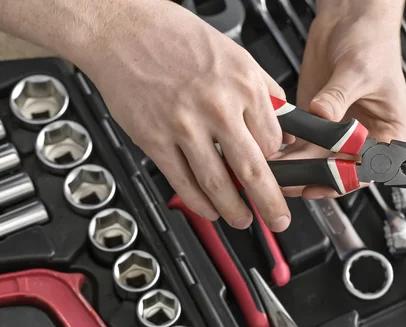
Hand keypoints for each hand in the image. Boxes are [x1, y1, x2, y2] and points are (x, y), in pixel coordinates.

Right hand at [80, 0, 291, 231]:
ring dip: (234, 210)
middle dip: (271, 203)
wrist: (122, 28)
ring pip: (218, 183)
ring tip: (243, 219)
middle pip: (254, 170)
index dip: (279, 163)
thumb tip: (283, 124)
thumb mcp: (235, 55)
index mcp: (244, 85)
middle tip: (279, 219)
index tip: (279, 173)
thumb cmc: (175, 37)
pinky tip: (209, 210)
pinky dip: (199, 203)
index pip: (273, 141)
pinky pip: (182, 182)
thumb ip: (263, 92)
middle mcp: (217, 107)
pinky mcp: (155, 140)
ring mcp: (185, 126)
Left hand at [271, 0, 405, 198]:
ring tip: (275, 169)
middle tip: (288, 179)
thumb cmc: (372, 40)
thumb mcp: (358, 70)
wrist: (352, 16)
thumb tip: (322, 115)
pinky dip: (287, 149)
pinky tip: (273, 151)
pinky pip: (301, 143)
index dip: (344, 179)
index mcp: (389, 132)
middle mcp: (364, 137)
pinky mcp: (317, 120)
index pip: (368, 168)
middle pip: (338, 170)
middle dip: (311, 176)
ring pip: (316, 161)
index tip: (321, 182)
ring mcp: (339, 130)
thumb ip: (338, 97)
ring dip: (295, 166)